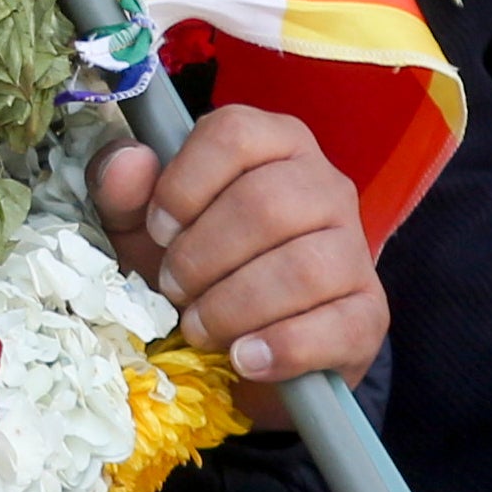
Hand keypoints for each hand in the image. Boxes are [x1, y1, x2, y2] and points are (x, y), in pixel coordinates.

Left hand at [91, 106, 383, 415]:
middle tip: (173, 290)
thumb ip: (122, 192)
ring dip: (234, 306)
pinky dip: (280, 348)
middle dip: (203, 256)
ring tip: (200, 328)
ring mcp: (354, 250)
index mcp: (274, 145)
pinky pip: (335, 326)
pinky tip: (245, 359)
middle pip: (267, 202)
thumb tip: (128, 161)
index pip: (235, 133)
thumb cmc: (195, 273)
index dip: (185, 183)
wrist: (241, 353)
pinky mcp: (368, 314)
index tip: (159, 230)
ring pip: (302, 266)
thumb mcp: (142, 232)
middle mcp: (325, 186)